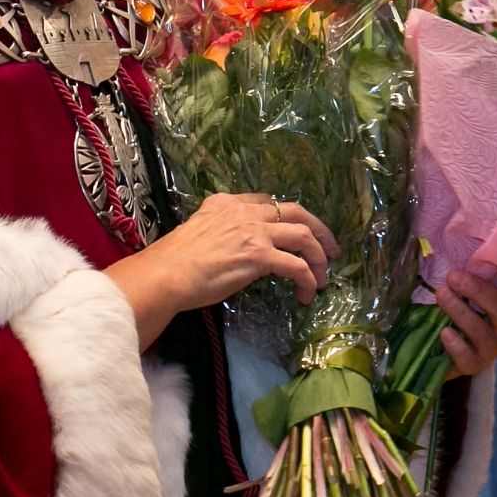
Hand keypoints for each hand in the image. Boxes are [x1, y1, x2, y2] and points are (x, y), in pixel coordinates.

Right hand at [106, 194, 337, 348]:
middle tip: (330, 250)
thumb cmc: (174, 261)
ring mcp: (254, 231)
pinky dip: (307, 279)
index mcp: (227, 203)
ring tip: (322, 278)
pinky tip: (306, 294)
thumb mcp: (197, 231)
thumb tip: (233, 247)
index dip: (290, 219)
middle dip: (319, 230)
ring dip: (318, 258)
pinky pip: (297, 266)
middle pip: (297, 211)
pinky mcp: (259, 255)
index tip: (300, 234)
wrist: (166, 274)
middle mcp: (244, 211)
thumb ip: (219, 230)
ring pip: (303, 236)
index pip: (269, 203)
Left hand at [435, 268, 496, 376]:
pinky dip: (456, 345)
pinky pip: (469, 357)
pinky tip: (445, 332)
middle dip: (479, 290)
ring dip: (460, 311)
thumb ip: (474, 268)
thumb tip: (474, 246)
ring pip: (483, 332)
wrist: (438, 344)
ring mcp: (493, 345)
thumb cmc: (457, 303)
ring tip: (441, 295)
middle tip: (453, 276)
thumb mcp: (466, 282)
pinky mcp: (474, 364)